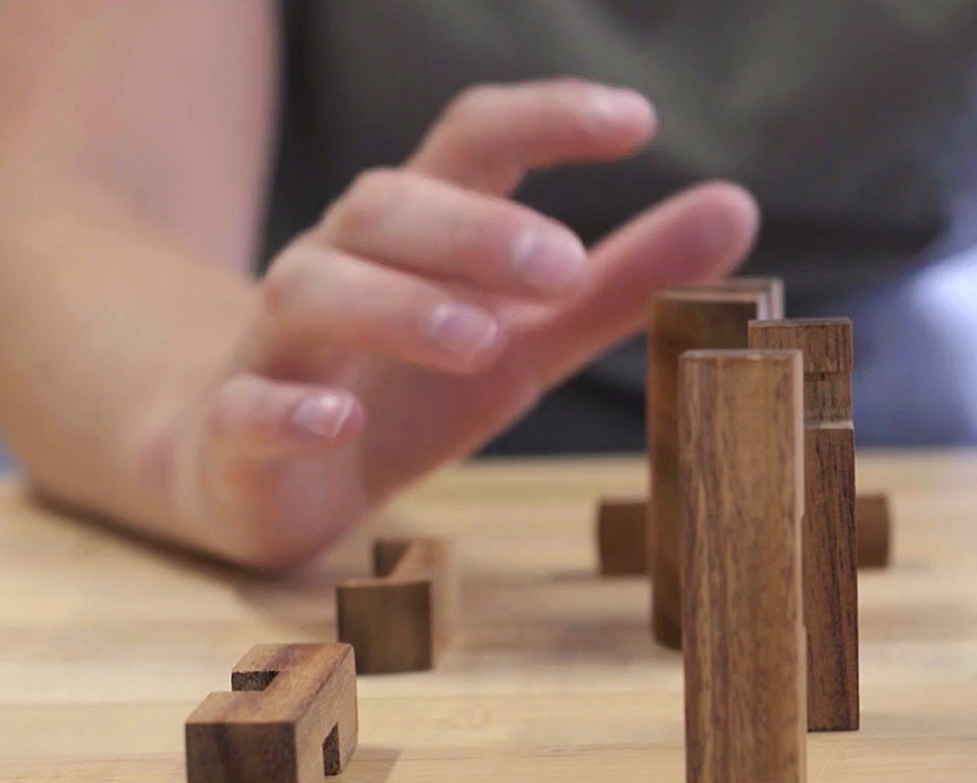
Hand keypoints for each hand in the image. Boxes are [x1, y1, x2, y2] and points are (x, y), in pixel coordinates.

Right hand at [179, 80, 757, 567]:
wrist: (257, 471)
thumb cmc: (406, 385)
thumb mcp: (528, 336)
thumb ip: (623, 281)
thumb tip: (738, 206)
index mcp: (420, 234)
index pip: (474, 140)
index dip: (547, 117)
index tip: (638, 120)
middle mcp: (340, 265)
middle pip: (387, 204)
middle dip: (476, 227)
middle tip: (565, 263)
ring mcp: (279, 344)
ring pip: (313, 288)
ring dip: (398, 304)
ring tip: (483, 339)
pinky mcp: (238, 429)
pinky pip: (246, 405)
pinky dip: (287, 408)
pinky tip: (339, 419)